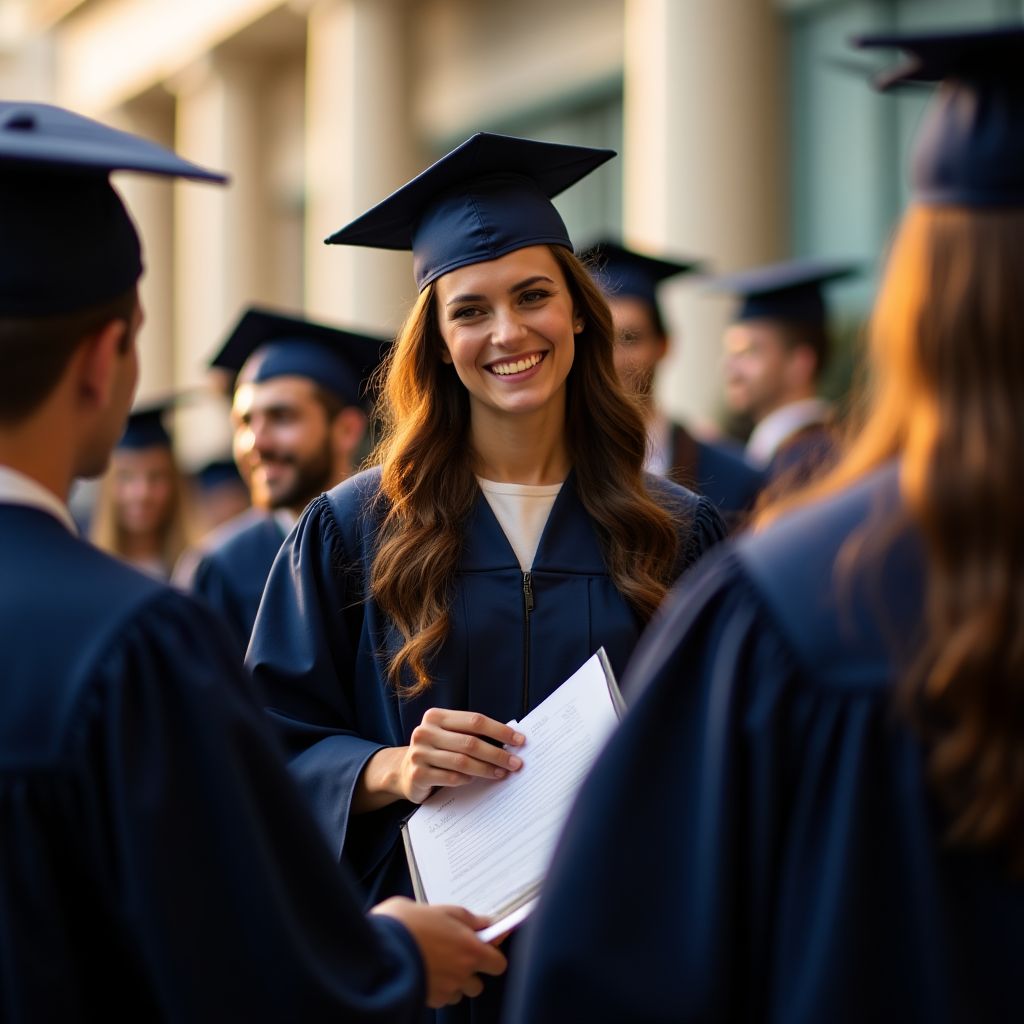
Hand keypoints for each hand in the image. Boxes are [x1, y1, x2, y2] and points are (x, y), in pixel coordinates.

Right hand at [372, 898, 506, 1007]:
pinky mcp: (428, 999)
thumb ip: (466, 919)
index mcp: (470, 949)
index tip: (484, 944)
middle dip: (470, 971)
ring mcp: (445, 989)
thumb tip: (485, 923)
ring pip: (459, 992)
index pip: (498, 963)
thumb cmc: (406, 924)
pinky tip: (424, 969)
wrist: (376, 949)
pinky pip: (441, 997)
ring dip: (453, 980)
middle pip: (479, 983)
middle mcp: (461, 973)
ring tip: (436, 961)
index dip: (492, 954)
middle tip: (454, 952)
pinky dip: (437, 987)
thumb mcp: (440, 910)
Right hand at [397, 708, 524, 803]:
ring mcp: (419, 753)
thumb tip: (510, 740)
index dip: (499, 730)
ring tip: (502, 773)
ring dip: (486, 768)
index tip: (519, 740)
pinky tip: (476, 780)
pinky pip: (450, 777)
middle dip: (497, 753)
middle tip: (516, 763)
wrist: (404, 771)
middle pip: (470, 742)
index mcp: (436, 716)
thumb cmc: (437, 750)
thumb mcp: (449, 735)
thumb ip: (471, 734)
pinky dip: (466, 779)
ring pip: (462, 761)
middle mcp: (425, 732)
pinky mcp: (418, 774)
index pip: (474, 720)